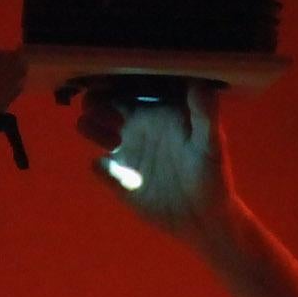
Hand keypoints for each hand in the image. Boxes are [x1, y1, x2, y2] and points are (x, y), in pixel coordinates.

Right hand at [72, 80, 233, 233]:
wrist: (205, 218)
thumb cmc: (212, 175)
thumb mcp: (211, 143)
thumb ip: (204, 114)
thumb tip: (198, 82)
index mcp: (160, 113)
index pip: (134, 90)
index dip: (120, 82)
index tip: (110, 78)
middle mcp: (140, 128)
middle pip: (110, 107)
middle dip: (97, 101)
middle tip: (91, 102)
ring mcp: (129, 154)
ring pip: (99, 132)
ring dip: (91, 127)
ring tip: (85, 125)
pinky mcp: (121, 180)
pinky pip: (103, 169)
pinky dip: (100, 166)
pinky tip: (105, 166)